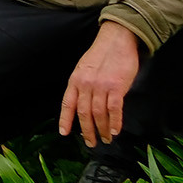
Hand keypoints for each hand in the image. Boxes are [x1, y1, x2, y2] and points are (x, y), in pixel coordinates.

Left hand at [59, 21, 144, 147]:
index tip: (64, 133)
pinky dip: (115, 122)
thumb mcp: (84, 68)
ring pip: (99, 114)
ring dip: (103, 129)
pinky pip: (114, 110)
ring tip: (106, 138)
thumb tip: (84, 104)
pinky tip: (116, 131)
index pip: (67, 103)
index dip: (65, 119)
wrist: (117, 39)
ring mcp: (101, 86)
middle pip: (84, 113)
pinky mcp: (117, 87)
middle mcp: (85, 84)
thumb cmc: (102, 54)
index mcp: (75, 80)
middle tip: (91, 143)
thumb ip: (83, 85)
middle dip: (87, 131)